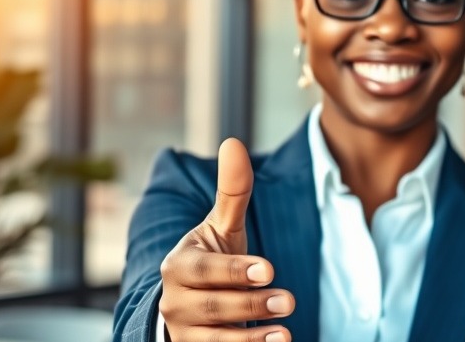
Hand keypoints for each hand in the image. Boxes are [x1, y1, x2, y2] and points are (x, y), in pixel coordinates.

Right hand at [159, 138, 294, 341]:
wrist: (190, 303)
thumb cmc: (213, 260)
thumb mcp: (221, 228)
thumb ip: (232, 192)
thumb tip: (233, 142)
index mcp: (179, 265)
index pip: (205, 270)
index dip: (235, 270)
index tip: (269, 270)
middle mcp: (174, 301)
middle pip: (211, 306)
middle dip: (251, 303)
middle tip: (290, 300)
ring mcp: (182, 332)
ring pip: (213, 339)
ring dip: (250, 337)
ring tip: (285, 332)